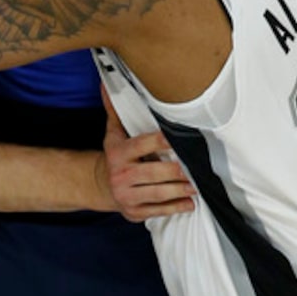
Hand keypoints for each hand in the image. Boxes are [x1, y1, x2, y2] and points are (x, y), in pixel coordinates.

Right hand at [101, 89, 194, 221]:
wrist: (101, 185)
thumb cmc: (116, 156)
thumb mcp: (113, 132)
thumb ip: (115, 110)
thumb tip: (106, 83)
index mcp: (118, 153)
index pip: (142, 145)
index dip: (161, 141)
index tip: (178, 139)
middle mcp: (121, 175)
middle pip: (152, 173)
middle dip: (174, 171)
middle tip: (193, 167)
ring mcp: (127, 196)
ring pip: (157, 193)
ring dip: (178, 190)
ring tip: (195, 186)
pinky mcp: (134, 212)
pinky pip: (157, 211)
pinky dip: (175, 208)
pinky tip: (189, 203)